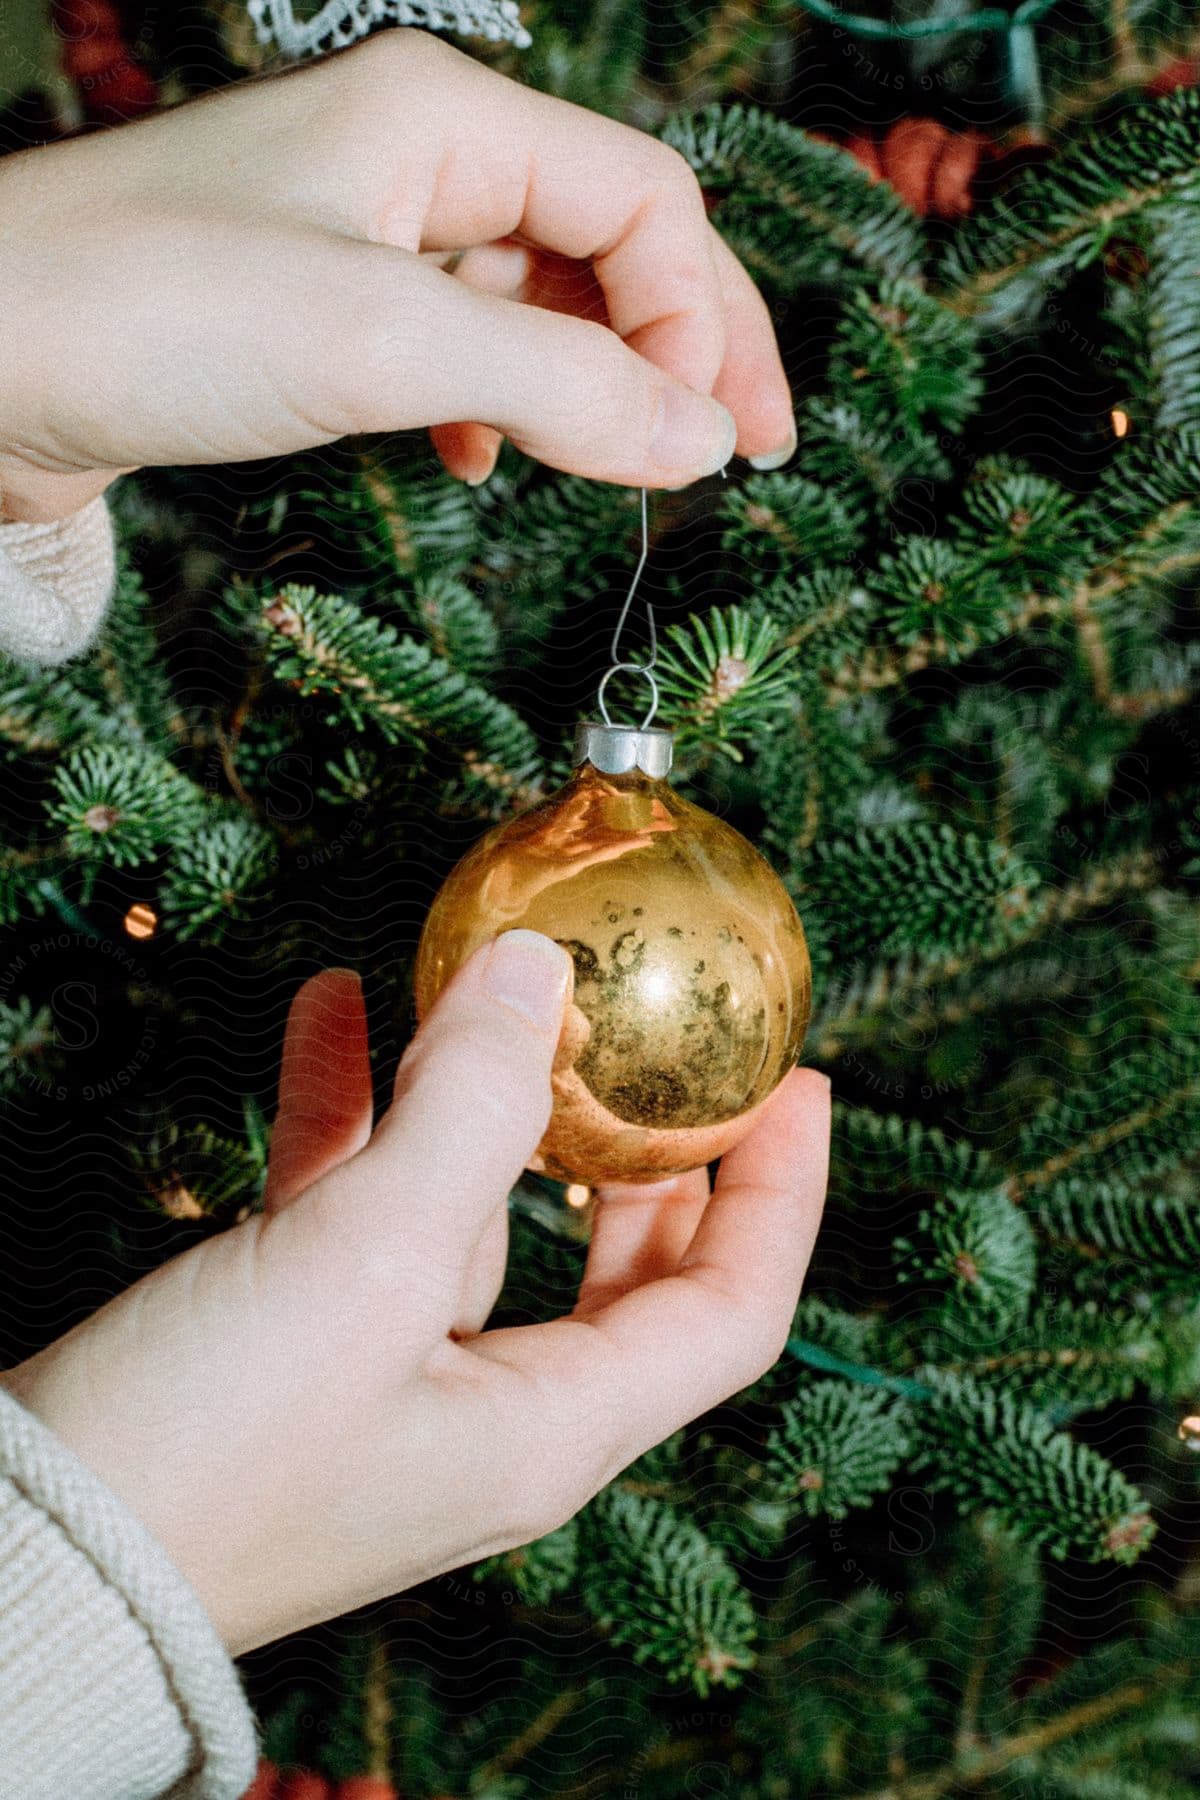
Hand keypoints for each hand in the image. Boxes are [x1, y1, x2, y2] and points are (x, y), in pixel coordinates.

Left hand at [0, 28, 795, 521]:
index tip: (719, 442)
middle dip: (679, 350)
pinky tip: (483, 459)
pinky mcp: (321, 305)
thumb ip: (564, 382)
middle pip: (607, 242)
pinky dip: (499, 403)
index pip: (644, 200)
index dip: (701, 320)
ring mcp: (367, 229)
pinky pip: (460, 342)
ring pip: (536, 298)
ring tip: (618, 471)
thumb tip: (700, 442)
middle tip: (740, 457)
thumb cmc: (152, 311)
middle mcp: (417, 155)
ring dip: (591, 384)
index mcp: (446, 115)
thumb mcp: (386, 339)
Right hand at [0, 931, 829, 1653]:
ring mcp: (396, 1378)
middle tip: (678, 1050)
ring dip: (484, 1101)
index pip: (732, 1309)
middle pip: (628, 1272)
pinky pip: (360, 1210)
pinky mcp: (303, 1346)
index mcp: (552, 1425)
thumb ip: (465, 1109)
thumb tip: (535, 974)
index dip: (781, 1192)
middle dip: (658, 1155)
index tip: (797, 1080)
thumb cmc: (210, 1446)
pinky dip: (359, 1111)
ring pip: (481, 1219)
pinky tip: (334, 1013)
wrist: (35, 1553)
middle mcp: (493, 1411)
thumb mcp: (363, 1263)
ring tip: (488, 984)